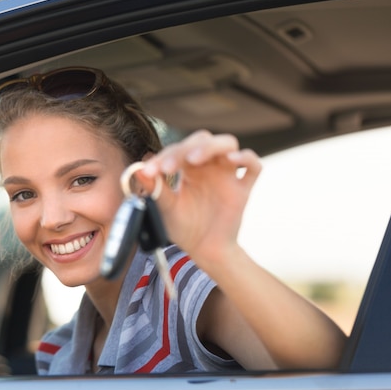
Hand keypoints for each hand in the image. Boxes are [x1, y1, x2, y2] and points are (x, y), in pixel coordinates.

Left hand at [138, 130, 260, 269]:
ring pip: (227, 144)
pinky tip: (233, 160)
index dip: (163, 157)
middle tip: (168, 167)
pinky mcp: (242, 189)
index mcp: (188, 168)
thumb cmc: (184, 227)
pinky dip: (245, 158)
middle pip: (203, 139)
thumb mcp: (166, 209)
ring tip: (194, 159)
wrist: (204, 250)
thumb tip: (137, 171)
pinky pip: (253, 167)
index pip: (178, 150)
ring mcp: (227, 175)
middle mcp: (209, 166)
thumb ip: (155, 189)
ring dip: (210, 146)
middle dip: (184, 148)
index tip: (149, 171)